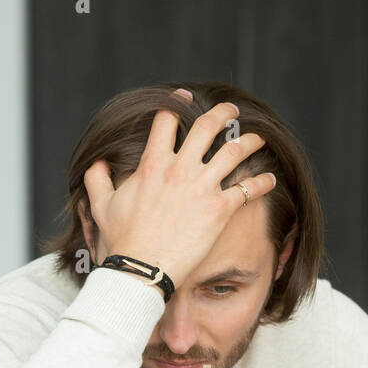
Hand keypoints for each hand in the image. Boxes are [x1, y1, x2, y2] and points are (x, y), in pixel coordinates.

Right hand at [82, 90, 275, 288]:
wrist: (140, 270)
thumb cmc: (121, 241)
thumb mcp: (101, 205)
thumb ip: (98, 180)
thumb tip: (97, 164)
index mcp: (152, 164)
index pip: (167, 121)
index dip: (176, 104)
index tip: (185, 98)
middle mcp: (180, 170)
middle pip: (207, 126)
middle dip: (222, 113)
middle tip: (232, 110)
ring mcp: (201, 188)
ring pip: (234, 152)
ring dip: (250, 142)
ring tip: (258, 139)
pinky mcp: (218, 210)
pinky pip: (247, 190)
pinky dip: (262, 182)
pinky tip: (270, 179)